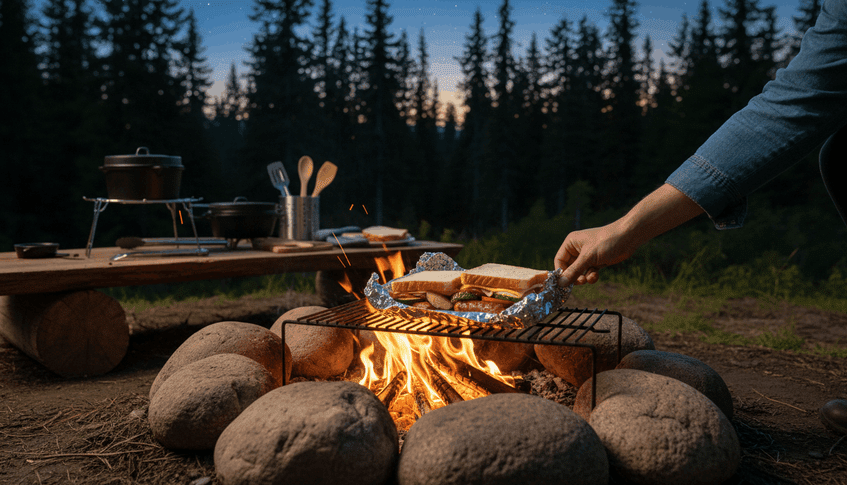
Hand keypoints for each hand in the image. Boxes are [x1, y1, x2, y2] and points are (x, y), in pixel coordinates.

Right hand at [554, 184, 703, 284]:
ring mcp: (587, 255)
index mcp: (571, 243)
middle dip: (575, 276)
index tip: (564, 283)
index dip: (561, 272)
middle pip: (569, 267)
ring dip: (584, 277)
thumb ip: (574, 271)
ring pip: (580, 272)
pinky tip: (597, 275)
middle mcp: (577, 248)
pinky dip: (592, 276)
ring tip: (590, 278)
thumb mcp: (588, 257)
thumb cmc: (607, 241)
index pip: (559, 260)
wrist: (628, 237)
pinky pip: (589, 272)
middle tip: (580, 283)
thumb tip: (561, 284)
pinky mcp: (597, 260)